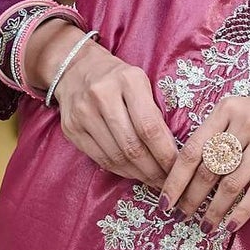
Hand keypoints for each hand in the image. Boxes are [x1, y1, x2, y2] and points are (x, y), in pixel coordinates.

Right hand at [29, 23, 178, 188]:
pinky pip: (100, 159)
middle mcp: (102, 95)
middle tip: (168, 182)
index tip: (178, 169)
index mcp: (128, 80)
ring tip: (153, 180)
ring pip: (116, 157)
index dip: (166, 154)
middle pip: (133, 146)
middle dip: (154, 170)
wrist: (76, 68)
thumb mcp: (141, 83)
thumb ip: (155, 113)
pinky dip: (120, 171)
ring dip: (139, 174)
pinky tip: (133, 173)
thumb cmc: (118, 78)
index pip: (150, 127)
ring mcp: (83, 113)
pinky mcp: (71, 128)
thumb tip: (173, 153)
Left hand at [159, 56, 249, 234]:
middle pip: (208, 169)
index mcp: (227, 109)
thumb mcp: (246, 111)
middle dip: (191, 199)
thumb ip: (220, 132)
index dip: (175, 179)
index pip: (192, 149)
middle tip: (181, 217)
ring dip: (214, 210)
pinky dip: (241, 212)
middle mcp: (244, 122)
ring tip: (205, 226)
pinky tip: (230, 226)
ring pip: (230, 184)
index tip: (164, 201)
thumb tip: (189, 170)